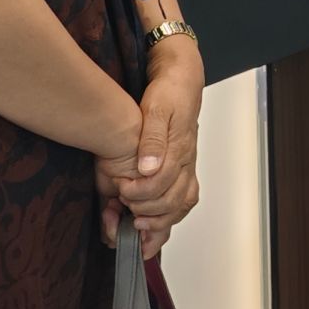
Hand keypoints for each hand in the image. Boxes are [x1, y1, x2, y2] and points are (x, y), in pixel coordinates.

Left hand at [109, 46, 203, 255]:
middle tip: (124, 210)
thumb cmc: (169, 92)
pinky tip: (151, 227)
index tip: (120, 192)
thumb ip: (153, 138)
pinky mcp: (184, 168)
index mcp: (180, 147)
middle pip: (174, 200)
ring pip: (181, 205)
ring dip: (160, 222)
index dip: (140, 193)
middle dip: (147, 212)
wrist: (182, 80)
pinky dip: (169, 218)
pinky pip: (183, 200)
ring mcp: (188, 166)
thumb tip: (148, 168)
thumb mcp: (157, 107)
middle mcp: (187, 161)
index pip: (162, 182)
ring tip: (136, 228)